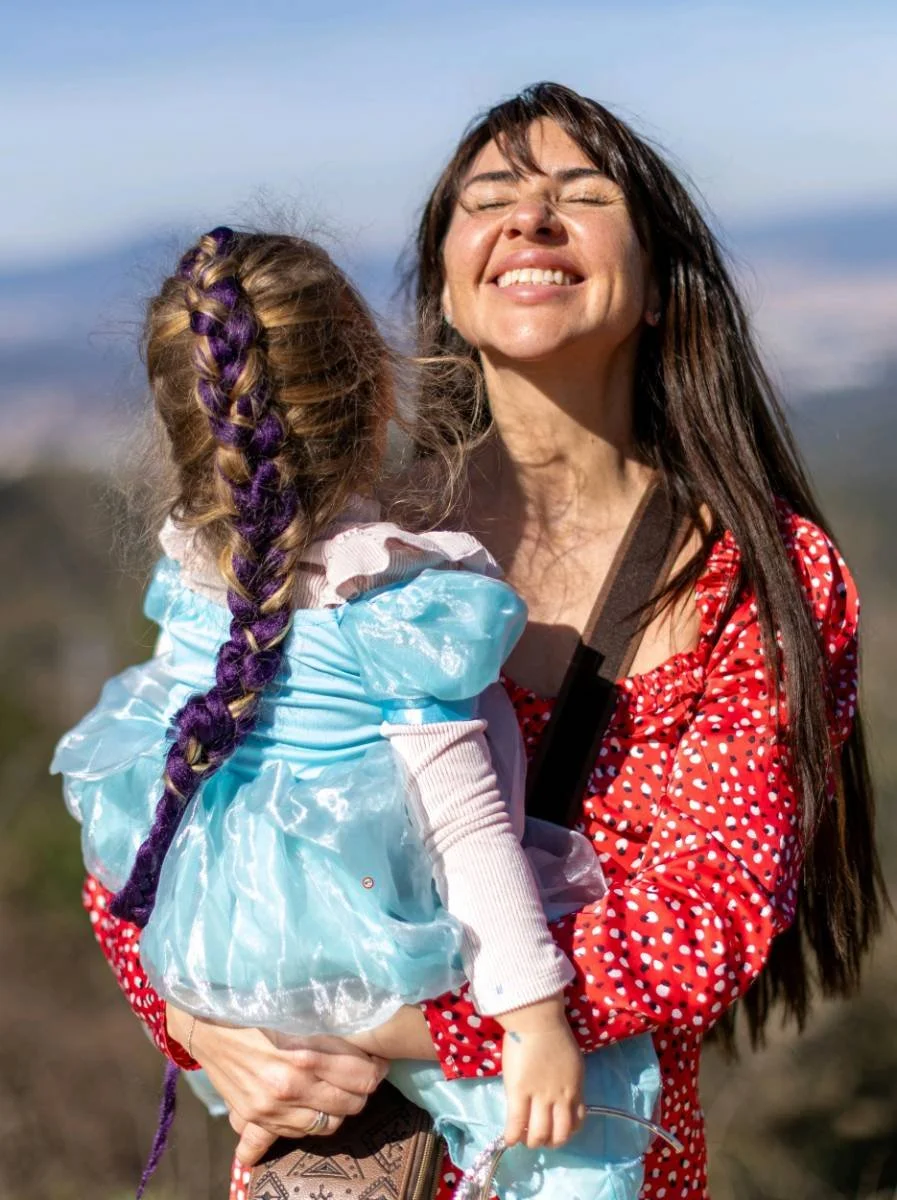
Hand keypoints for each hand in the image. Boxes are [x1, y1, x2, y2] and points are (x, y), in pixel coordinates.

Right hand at [166, 1006, 387, 1164]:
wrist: (208, 1026)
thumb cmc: (256, 1010)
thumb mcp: (298, 1013)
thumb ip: (330, 1031)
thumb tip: (366, 1038)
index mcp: (305, 1054)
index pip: (363, 1077)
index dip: (376, 1069)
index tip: (377, 1060)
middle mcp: (291, 1086)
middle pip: (352, 1103)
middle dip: (363, 1090)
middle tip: (362, 1074)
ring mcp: (273, 1107)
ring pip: (330, 1123)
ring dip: (340, 1108)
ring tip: (339, 1089)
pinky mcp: (258, 1117)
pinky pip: (302, 1132)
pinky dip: (315, 1120)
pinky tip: (314, 1102)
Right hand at [499, 1003, 584, 1149]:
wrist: (537, 1019)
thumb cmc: (553, 1033)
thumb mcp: (572, 1061)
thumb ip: (568, 1080)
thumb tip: (560, 1090)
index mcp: (574, 1089)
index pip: (576, 1123)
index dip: (565, 1132)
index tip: (555, 1130)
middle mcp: (560, 1098)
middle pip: (559, 1135)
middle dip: (549, 1142)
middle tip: (539, 1137)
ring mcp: (539, 1097)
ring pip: (539, 1134)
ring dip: (531, 1141)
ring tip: (523, 1138)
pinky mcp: (519, 1092)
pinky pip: (516, 1123)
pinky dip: (512, 1136)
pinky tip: (509, 1139)